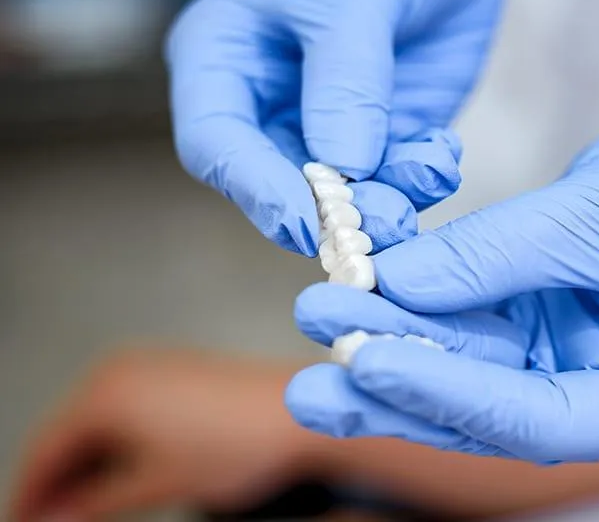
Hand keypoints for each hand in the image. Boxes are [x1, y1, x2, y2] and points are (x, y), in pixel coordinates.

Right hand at [9, 349, 333, 521]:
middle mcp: (121, 368)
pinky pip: (126, 407)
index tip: (26, 520)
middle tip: (52, 517)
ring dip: (87, 462)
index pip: (45, 449)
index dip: (32, 493)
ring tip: (85, 505)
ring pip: (96, 420)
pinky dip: (116, 442)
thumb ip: (95, 502)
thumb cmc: (241, 442)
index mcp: (106, 392)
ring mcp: (149, 364)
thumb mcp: (156, 484)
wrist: (299, 412)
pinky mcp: (173, 369)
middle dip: (58, 479)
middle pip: (67, 431)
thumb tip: (57, 514)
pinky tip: (121, 472)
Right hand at [166, 0, 524, 253]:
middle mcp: (269, 103)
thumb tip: (342, 170)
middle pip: (281, 185)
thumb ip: (346, 80)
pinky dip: (422, 177)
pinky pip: (397, 178)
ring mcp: (329, 124)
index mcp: (224, 58)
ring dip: (387, 202)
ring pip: (344, 194)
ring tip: (426, 179)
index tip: (303, 223)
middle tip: (382, 224)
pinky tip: (443, 155)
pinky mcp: (385, 133)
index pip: (215, 143)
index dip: (254, 190)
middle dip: (333, 211)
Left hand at [284, 32, 598, 462]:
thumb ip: (496, 255)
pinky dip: (410, 304)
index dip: (447, 394)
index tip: (367, 359)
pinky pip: (459, 324)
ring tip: (316, 316)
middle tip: (309, 376)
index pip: (533, 420)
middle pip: (480, 409)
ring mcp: (560, 365)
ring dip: (386, 342)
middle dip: (394, 384)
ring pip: (457, 369)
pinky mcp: (531, 326)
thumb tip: (396, 283)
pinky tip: (355, 285)